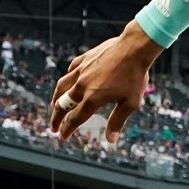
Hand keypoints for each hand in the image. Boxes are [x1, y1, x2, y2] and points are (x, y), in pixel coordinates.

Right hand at [48, 21, 162, 141]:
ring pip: (62, 86)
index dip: (67, 129)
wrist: (134, 48)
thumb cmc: (135, 76)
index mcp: (93, 98)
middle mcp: (83, 85)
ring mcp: (82, 70)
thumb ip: (117, 121)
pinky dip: (66, 78)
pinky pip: (70, 70)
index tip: (62, 136)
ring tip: (53, 105)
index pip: (75, 118)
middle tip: (53, 126)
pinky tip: (67, 81)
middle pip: (63, 104)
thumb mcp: (130, 103)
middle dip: (56, 117)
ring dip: (56, 98)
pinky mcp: (85, 58)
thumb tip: (110, 140)